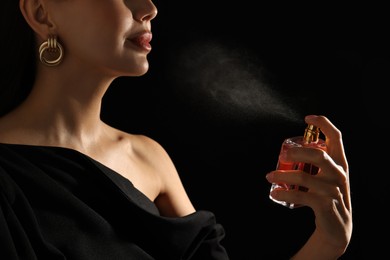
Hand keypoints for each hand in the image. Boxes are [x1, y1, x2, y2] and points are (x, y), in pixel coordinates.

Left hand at [266, 115, 351, 258]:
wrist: (338, 226)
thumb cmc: (328, 194)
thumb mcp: (328, 175)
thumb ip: (317, 161)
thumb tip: (291, 147)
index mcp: (340, 162)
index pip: (336, 137)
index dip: (323, 124)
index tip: (307, 118)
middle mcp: (339, 173)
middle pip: (318, 155)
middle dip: (297, 152)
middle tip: (281, 154)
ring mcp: (333, 189)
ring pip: (303, 177)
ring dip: (282, 176)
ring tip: (269, 176)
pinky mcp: (325, 204)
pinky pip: (300, 196)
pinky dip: (284, 193)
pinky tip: (274, 193)